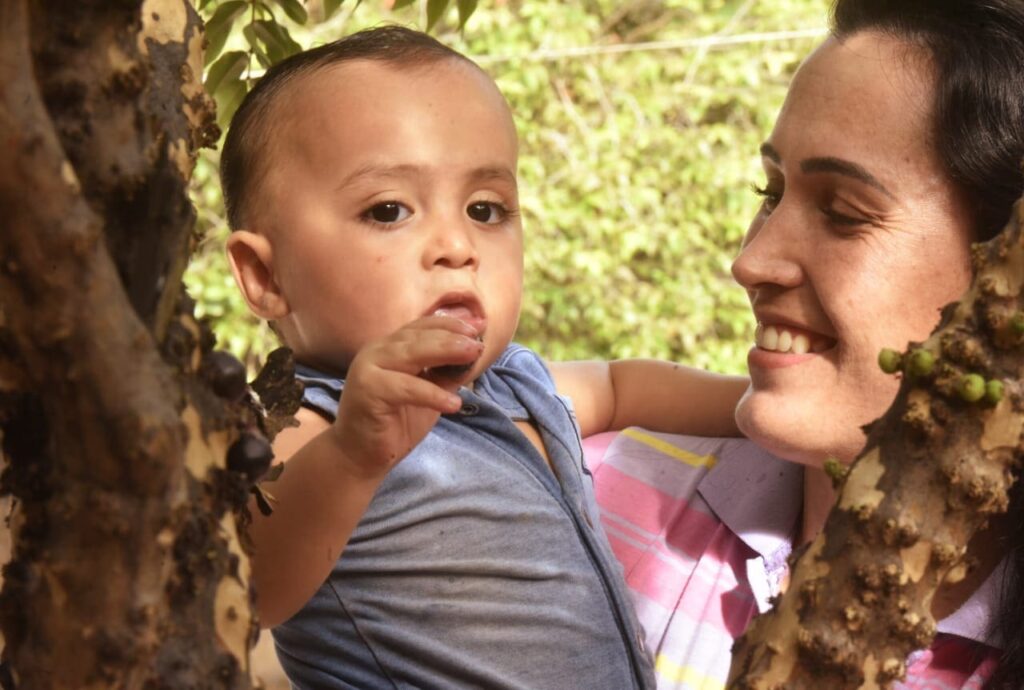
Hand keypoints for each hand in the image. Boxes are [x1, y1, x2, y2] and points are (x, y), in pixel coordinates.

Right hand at [330, 316, 483, 480]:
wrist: (361, 456)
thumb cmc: (395, 423)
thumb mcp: (429, 393)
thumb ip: (446, 373)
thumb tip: (475, 354)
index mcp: (390, 347)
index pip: (422, 326)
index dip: (451, 323)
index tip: (480, 326)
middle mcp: (377, 351)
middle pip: (418, 336)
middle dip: (452, 336)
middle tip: (479, 343)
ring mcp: (368, 367)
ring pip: (411, 354)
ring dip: (446, 352)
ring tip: (474, 355)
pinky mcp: (367, 390)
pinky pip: (405, 388)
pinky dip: (431, 394)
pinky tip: (454, 404)